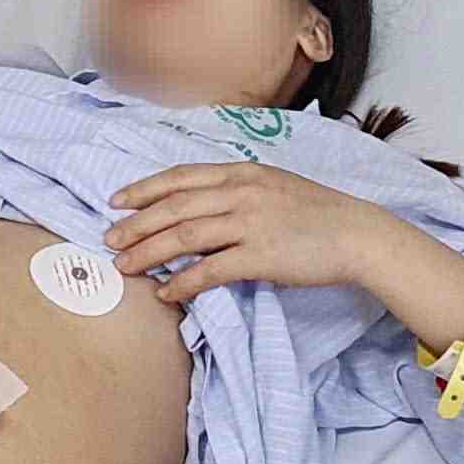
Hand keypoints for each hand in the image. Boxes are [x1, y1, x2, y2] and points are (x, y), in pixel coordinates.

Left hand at [105, 161, 387, 303]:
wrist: (355, 233)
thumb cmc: (313, 211)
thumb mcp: (270, 184)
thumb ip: (234, 190)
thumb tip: (195, 205)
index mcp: (240, 171)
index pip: (179, 177)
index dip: (144, 189)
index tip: (116, 201)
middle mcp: (240, 192)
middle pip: (174, 206)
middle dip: (136, 224)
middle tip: (109, 239)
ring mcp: (249, 223)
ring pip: (185, 236)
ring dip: (149, 252)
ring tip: (125, 265)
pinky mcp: (261, 256)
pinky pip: (211, 270)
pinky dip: (183, 282)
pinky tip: (166, 292)